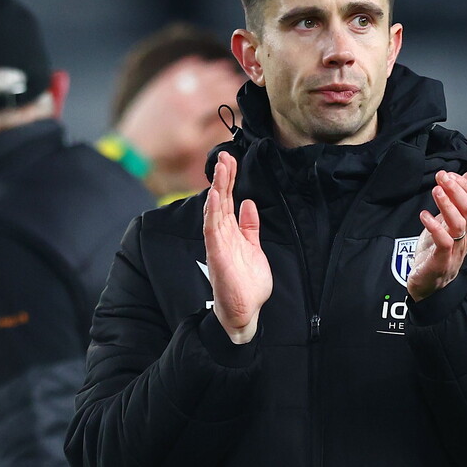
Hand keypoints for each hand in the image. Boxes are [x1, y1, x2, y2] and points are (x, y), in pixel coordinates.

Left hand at [120, 57, 244, 192]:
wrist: (134, 145)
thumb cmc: (166, 149)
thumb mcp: (194, 143)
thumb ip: (214, 128)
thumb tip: (232, 115)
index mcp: (194, 109)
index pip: (222, 95)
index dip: (237, 93)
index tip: (247, 94)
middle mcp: (184, 92)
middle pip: (213, 80)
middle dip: (229, 79)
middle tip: (241, 78)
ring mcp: (172, 86)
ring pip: (199, 71)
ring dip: (214, 69)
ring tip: (226, 68)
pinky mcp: (162, 84)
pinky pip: (181, 69)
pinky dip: (193, 65)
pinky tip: (201, 62)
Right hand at [202, 152, 272, 342]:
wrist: (245, 311)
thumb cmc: (247, 283)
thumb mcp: (254, 248)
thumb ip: (249, 227)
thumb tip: (249, 204)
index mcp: (231, 233)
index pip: (227, 201)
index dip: (228, 180)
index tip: (230, 160)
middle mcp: (221, 236)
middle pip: (220, 201)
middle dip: (222, 178)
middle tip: (224, 155)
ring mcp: (218, 244)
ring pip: (215, 210)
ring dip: (217, 188)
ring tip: (220, 168)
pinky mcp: (217, 254)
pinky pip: (212, 229)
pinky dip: (212, 212)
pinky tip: (214, 196)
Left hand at [406, 170, 466, 301]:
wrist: (428, 286)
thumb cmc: (436, 252)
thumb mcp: (447, 222)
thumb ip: (458, 200)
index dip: (466, 185)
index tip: (449, 174)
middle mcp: (466, 237)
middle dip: (456, 189)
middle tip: (441, 176)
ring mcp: (455, 249)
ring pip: (459, 223)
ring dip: (446, 204)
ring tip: (435, 190)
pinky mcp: (442, 261)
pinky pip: (444, 242)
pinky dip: (434, 227)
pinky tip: (424, 215)